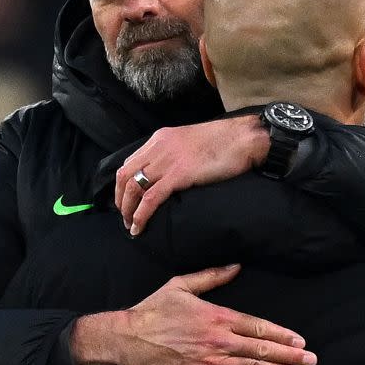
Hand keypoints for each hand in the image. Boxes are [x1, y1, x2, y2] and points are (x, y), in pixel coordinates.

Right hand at [71, 264, 315, 364]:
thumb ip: (211, 276)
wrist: (128, 340)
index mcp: (216, 316)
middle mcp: (218, 341)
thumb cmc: (153, 311)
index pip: (257, 327)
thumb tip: (236, 266)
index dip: (282, 335)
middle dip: (290, 355)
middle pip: (262, 350)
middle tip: (311, 360)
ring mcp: (211, 363)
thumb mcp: (181, 285)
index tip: (300, 340)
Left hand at [115, 115, 269, 234]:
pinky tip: (139, 226)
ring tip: (130, 225)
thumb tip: (170, 174)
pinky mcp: (179, 175)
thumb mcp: (190, 142)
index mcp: (161, 138)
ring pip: (134, 187)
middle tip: (125, 217)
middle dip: (121, 199)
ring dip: (128, 210)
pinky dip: (141, 215)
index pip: (130, 161)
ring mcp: (167, 161)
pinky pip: (151, 198)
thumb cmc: (225, 142)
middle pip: (125, 175)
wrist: (243, 138)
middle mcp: (158, 147)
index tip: (126, 199)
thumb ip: (176, 154)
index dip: (124, 184)